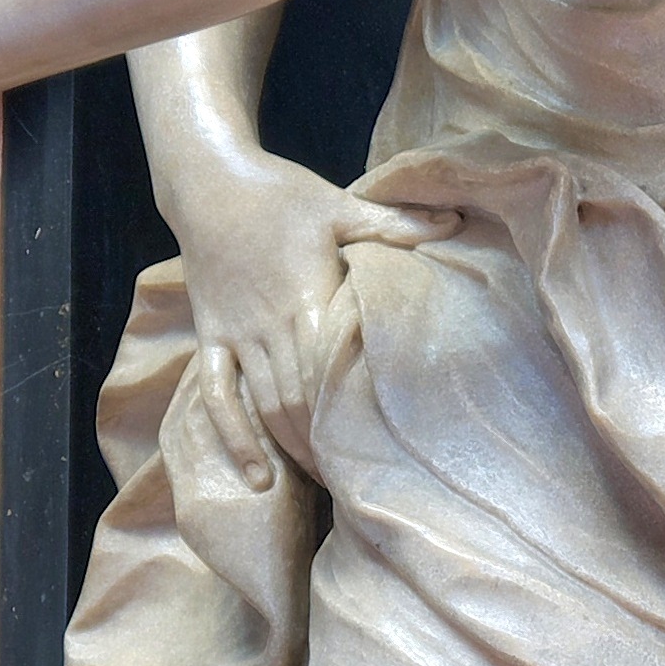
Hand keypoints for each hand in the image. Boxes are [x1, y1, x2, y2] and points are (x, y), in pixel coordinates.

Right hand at [173, 153, 441, 484]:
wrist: (208, 182)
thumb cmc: (280, 193)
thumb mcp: (340, 203)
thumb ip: (396, 223)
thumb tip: (456, 221)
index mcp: (306, 296)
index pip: (331, 369)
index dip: (352, 412)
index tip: (383, 445)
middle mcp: (268, 325)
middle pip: (299, 400)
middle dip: (328, 444)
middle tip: (361, 480)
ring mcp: (236, 336)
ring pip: (265, 406)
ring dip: (294, 448)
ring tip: (327, 483)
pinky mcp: (210, 338)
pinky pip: (217, 397)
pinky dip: (235, 440)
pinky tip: (258, 479)